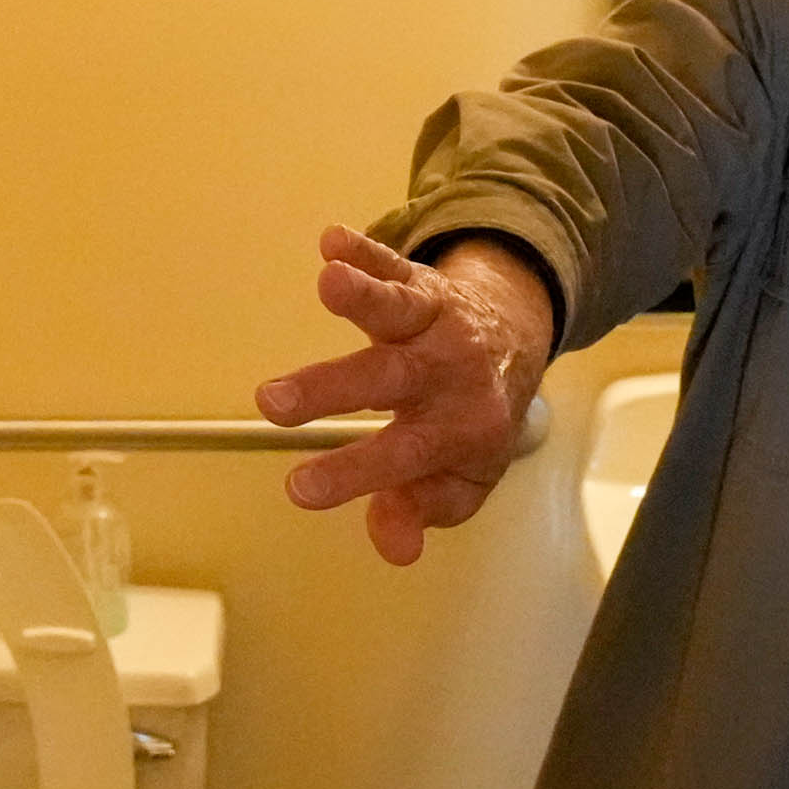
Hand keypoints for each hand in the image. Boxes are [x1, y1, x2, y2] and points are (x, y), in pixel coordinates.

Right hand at [257, 225, 552, 566]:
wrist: (515, 343)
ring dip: (364, 295)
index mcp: (460, 427)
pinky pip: (392, 263)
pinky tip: (332, 241)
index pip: (403, 455)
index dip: (353, 474)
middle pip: (387, 379)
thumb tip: (394, 548)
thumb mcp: (461, 481)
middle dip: (331, 387)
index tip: (298, 489)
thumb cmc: (472, 421)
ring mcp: (433, 321)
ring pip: (398, 310)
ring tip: (329, 284)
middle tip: (273, 402)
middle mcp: (448, 371)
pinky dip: (364, 250)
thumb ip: (422, 511)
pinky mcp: (417, 282)